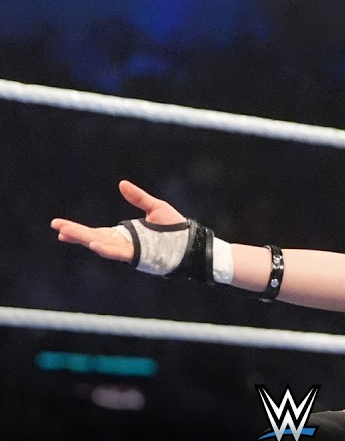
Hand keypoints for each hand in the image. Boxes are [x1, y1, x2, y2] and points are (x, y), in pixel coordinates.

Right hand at [51, 180, 184, 262]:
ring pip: (102, 246)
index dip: (78, 230)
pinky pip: (119, 253)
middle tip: (56, 228)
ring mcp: (130, 251)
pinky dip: (106, 249)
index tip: (60, 227)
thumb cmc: (177, 229)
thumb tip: (122, 183)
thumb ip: (138, 197)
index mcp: (124, 234)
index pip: (96, 232)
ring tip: (67, 233)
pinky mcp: (139, 256)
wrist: (192, 243)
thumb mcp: (155, 208)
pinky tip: (93, 244)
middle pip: (94, 238)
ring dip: (85, 240)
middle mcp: (124, 244)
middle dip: (75, 234)